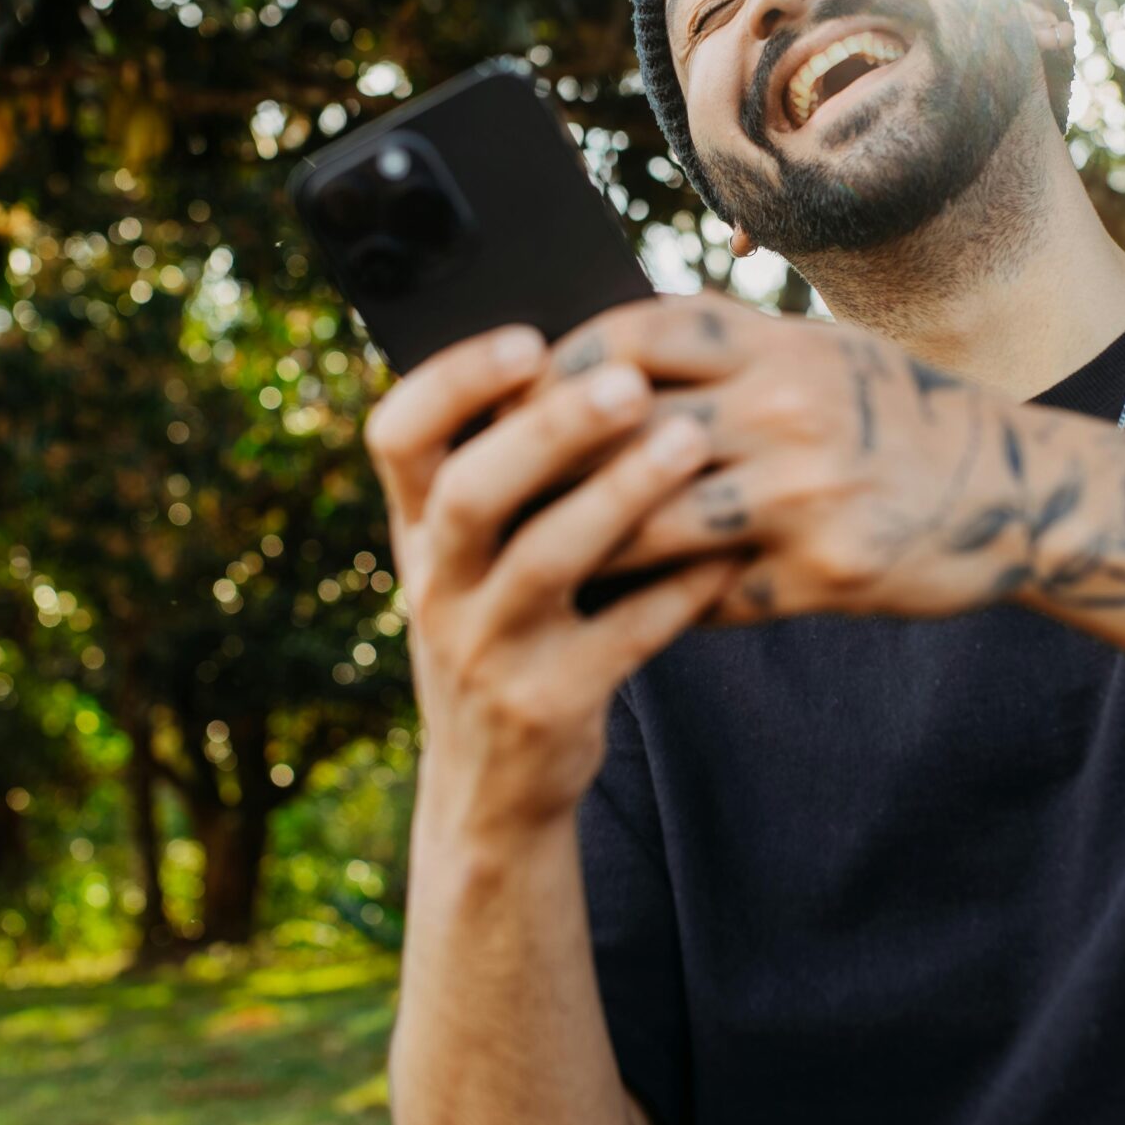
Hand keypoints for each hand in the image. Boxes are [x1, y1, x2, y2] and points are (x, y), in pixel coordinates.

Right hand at [366, 325, 740, 830]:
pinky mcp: (547, 706)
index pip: (398, 435)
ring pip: (546, 561)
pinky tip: (726, 552)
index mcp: (418, 529)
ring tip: (691, 442)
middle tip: (627, 380)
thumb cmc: (505, 627)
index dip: (452, 380)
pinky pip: (619, 637)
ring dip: (621, 495)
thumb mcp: (474, 558)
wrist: (494, 786)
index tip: (526, 338)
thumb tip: (596, 351)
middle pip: (472, 491)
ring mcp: (485, 650)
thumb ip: (507, 473)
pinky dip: (676, 590)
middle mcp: (437, 585)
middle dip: (548, 430)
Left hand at [537, 295, 1022, 623]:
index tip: (504, 395)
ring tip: (529, 569)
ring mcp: (805, 494)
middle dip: (546, 466)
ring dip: (584, 550)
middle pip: (625, 431)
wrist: (1012, 491)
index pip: (633, 336)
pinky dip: (654, 608)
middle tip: (484, 496)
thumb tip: (594, 358)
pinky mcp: (824, 573)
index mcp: (775, 343)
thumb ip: (719, 353)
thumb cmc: (890, 414)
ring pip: (652, 526)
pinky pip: (709, 597)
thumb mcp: (814, 353)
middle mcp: (785, 407)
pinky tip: (614, 619)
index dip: (556, 365)